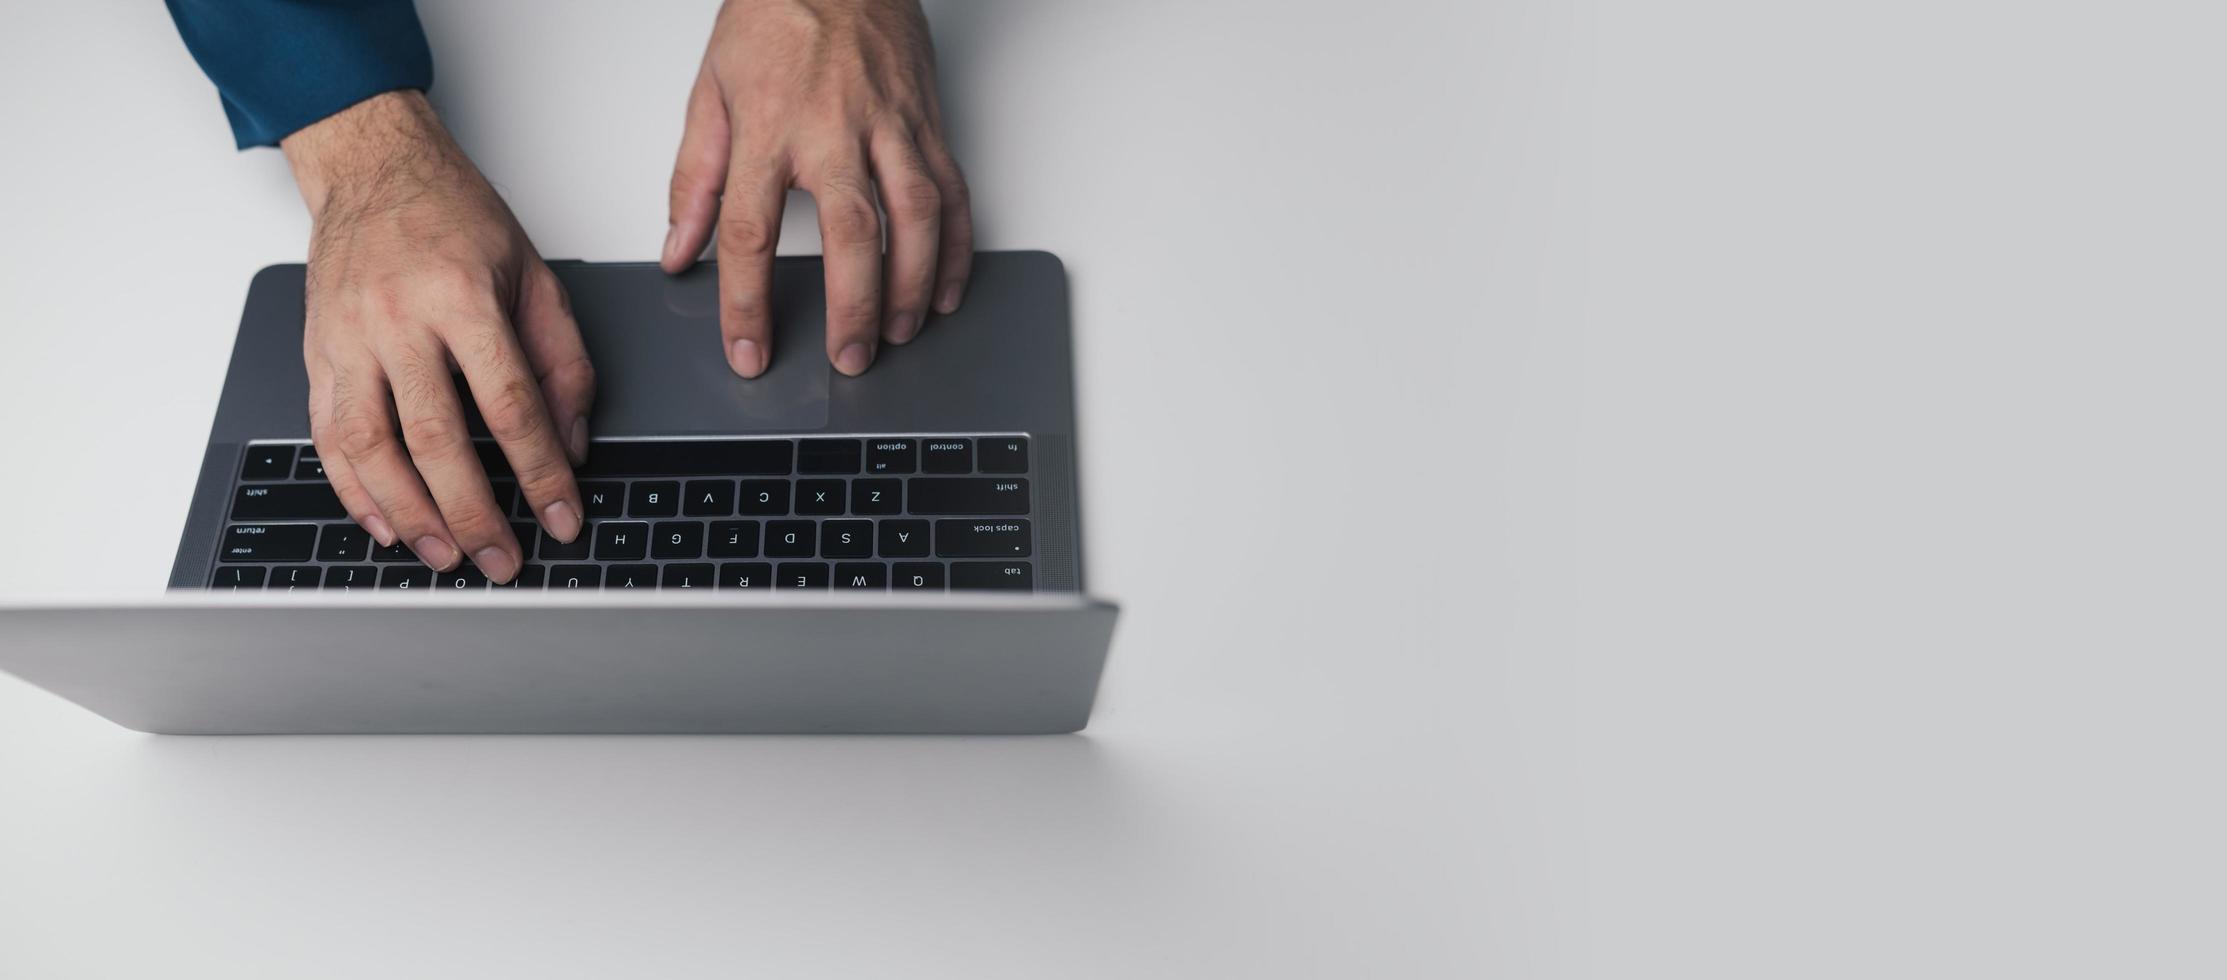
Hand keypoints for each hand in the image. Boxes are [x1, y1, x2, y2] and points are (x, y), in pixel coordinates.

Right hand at [284, 91, 591, 583]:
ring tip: (446, 555)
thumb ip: (562, 359)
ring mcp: (347, 339)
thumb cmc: (454, 216)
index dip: (540, 472)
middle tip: (503, 559)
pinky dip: (355, 490)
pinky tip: (386, 523)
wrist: (373, 168)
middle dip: (474, 513)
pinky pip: (327, 435)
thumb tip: (571, 441)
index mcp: (462, 296)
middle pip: (437, 439)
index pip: (510, 405)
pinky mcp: (316, 353)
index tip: (561, 516)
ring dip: (410, 513)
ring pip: (371, 447)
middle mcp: (397, 319)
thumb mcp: (534, 274)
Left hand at [662, 0, 972, 377]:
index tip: (748, 350)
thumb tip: (679, 248)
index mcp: (768, 125)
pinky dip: (957, 248)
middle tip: (849, 359)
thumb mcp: (711, 89)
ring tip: (901, 331)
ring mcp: (890, 127)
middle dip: (853, 307)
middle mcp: (833, 129)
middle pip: (850, 233)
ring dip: (913, 285)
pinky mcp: (929, 124)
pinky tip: (946, 289)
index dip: (747, 301)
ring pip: (915, 217)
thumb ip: (694, 176)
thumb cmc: (775, 15)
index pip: (750, 230)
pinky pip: (953, 194)